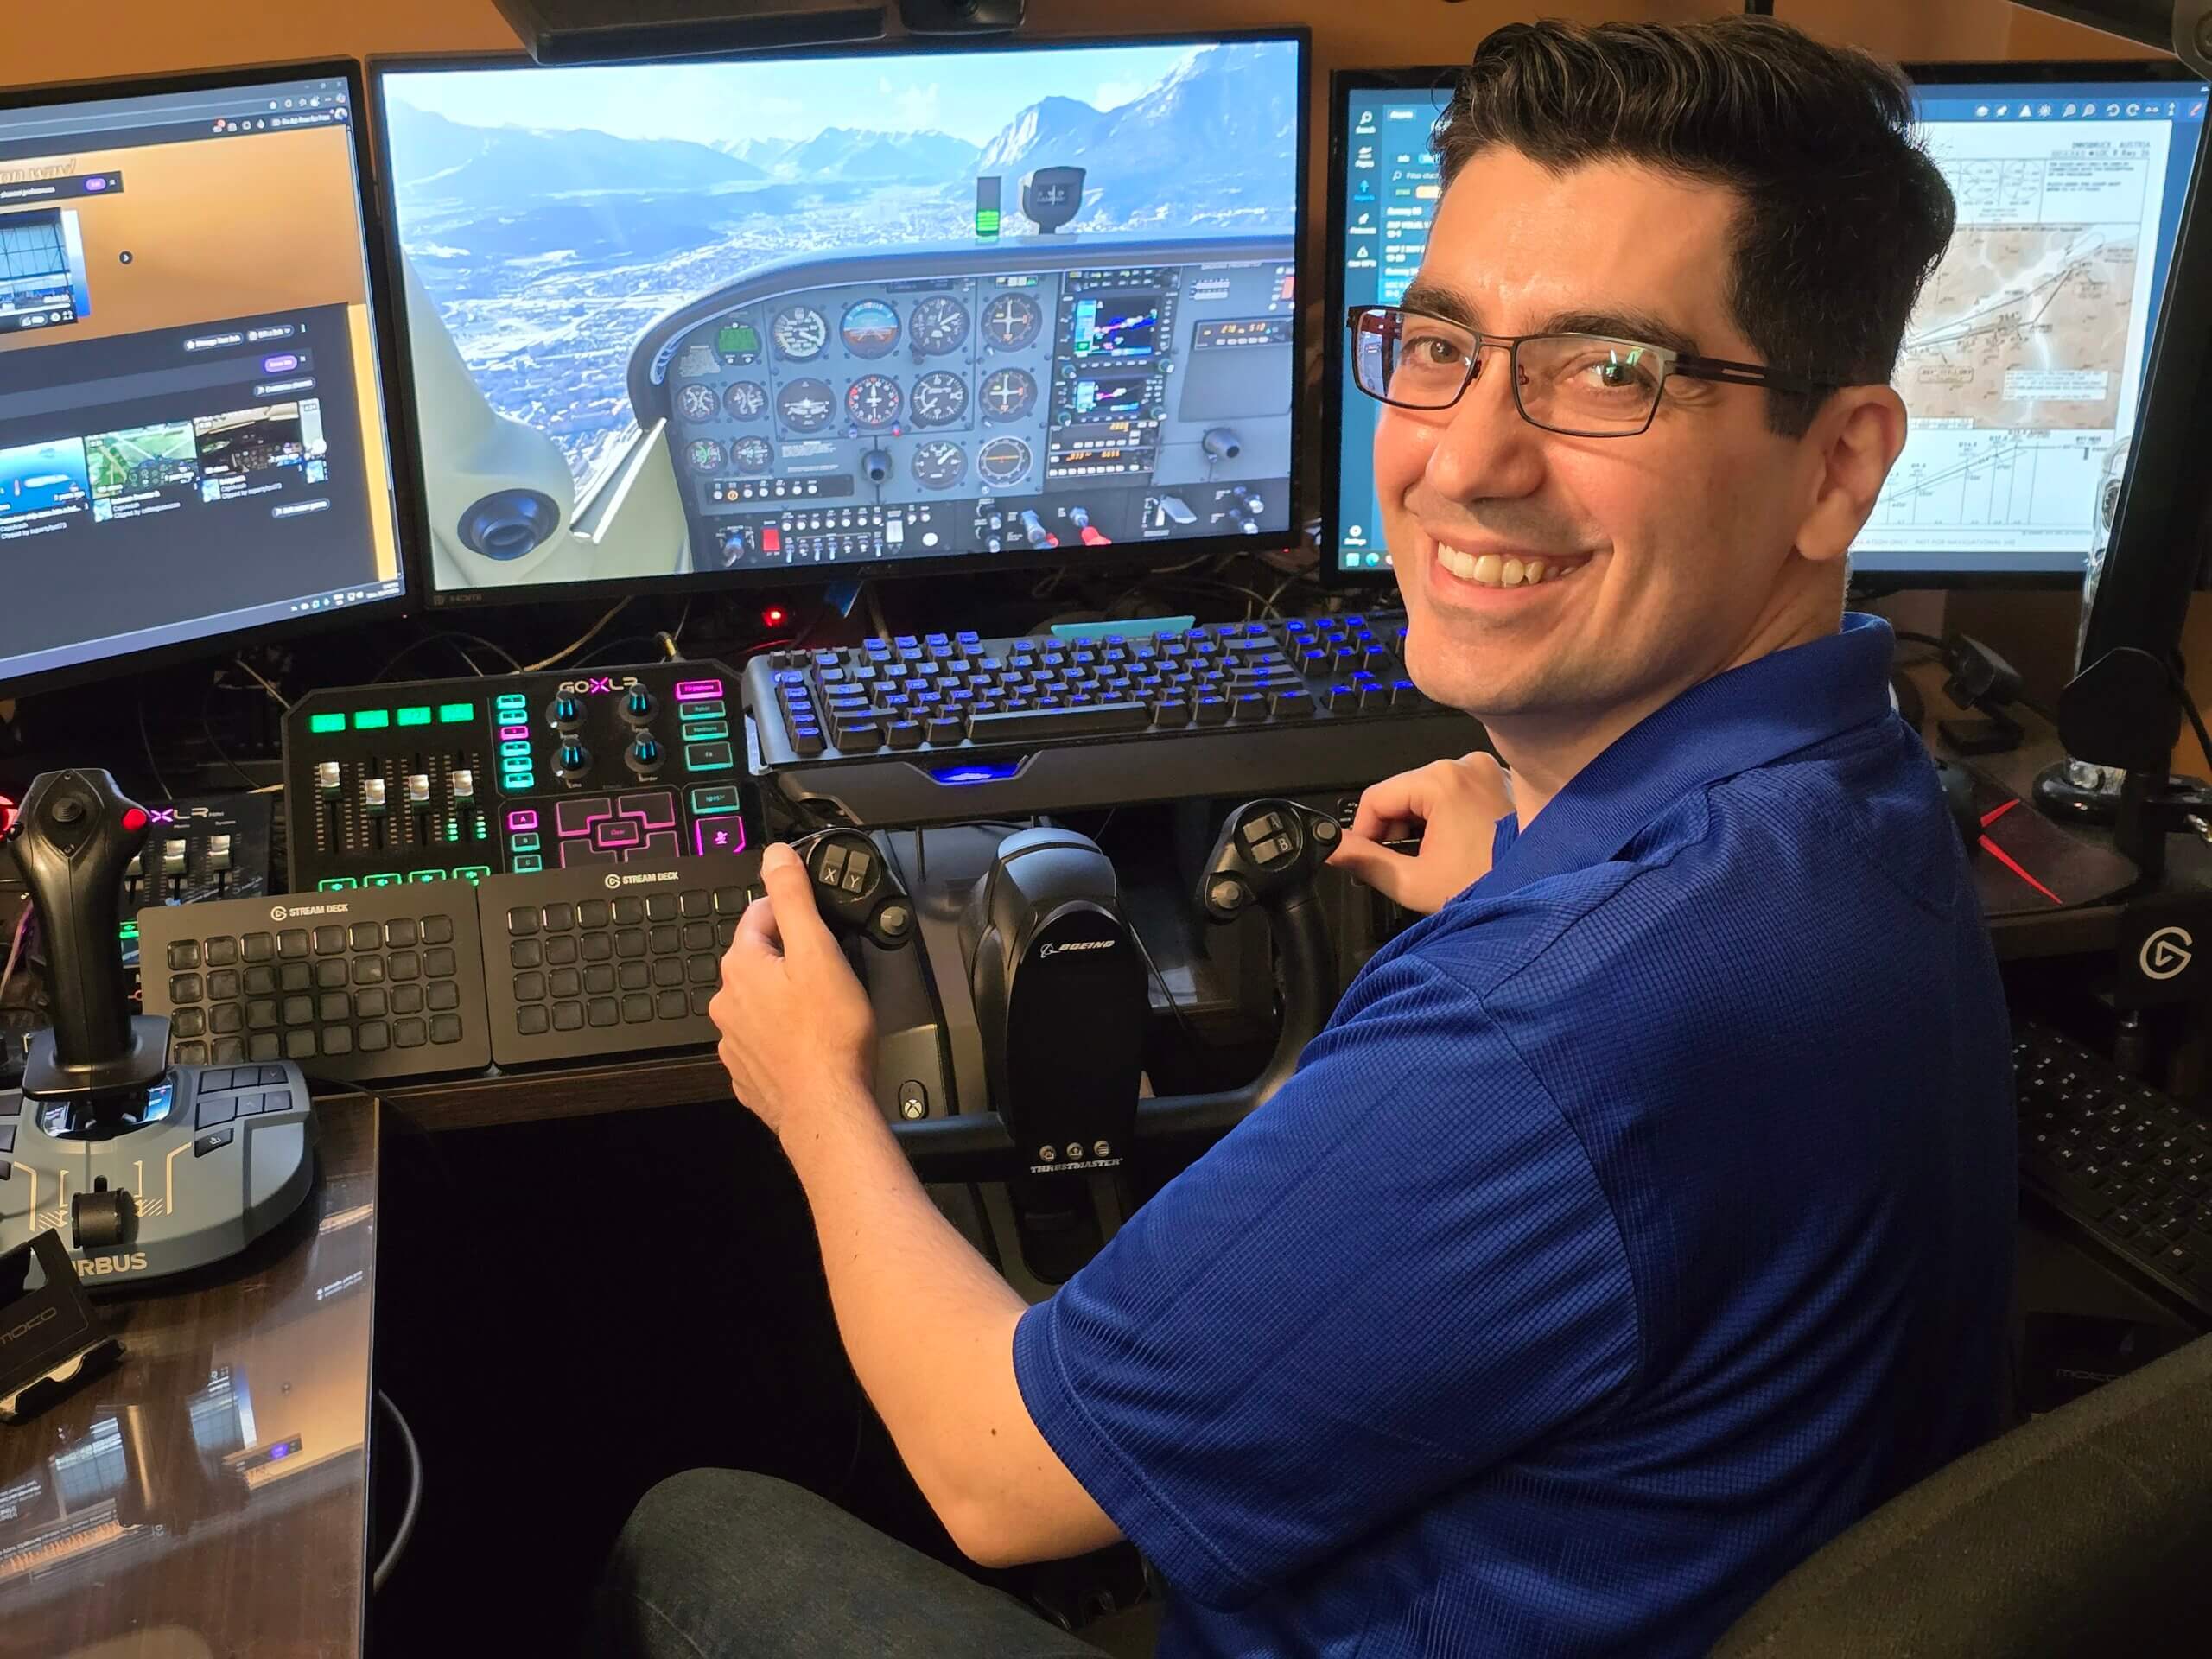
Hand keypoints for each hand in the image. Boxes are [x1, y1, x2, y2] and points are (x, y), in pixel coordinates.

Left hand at [709, 841, 877, 1139]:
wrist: (826, 1107)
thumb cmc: (828, 1035)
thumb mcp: (818, 950)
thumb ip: (794, 897)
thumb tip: (776, 855)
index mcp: (742, 966)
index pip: (760, 913)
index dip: (796, 914)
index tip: (822, 929)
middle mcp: (728, 1001)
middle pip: (759, 958)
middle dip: (791, 959)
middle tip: (830, 974)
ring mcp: (734, 1041)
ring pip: (760, 1001)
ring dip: (786, 999)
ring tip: (824, 1013)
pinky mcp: (747, 1072)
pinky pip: (764, 1040)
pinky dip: (784, 1037)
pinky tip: (811, 1044)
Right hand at [1327, 752, 1513, 914]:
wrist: (1540, 899)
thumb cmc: (1485, 889)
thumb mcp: (1413, 882)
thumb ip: (1365, 861)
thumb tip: (1332, 848)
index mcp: (1441, 780)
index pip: (1376, 797)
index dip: (1363, 832)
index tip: (1366, 860)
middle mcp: (1465, 765)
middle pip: (1403, 793)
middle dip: (1395, 830)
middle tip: (1404, 867)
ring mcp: (1487, 771)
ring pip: (1428, 793)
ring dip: (1420, 825)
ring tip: (1434, 860)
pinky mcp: (1501, 782)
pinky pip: (1457, 793)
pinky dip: (1447, 817)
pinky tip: (1457, 848)